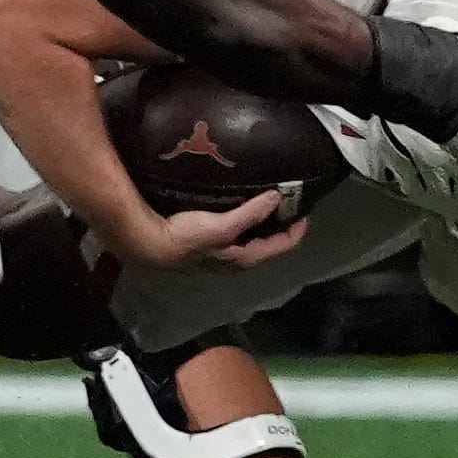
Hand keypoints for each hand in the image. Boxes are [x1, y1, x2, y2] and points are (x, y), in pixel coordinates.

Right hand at [118, 189, 307, 271]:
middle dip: (282, 225)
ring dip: (265, 223)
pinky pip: (239, 232)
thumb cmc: (186, 238)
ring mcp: (224, 253)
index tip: (306, 210)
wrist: (151, 245)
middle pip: (270, 244)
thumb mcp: (221, 227)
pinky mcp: (211, 244)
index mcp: (246, 257)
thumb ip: (249, 214)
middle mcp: (238, 259)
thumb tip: (276, 198)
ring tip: (271, 201)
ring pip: (254, 239)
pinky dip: (248, 221)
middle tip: (291, 203)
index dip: (297, 230)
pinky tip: (242, 207)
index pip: (282, 246)